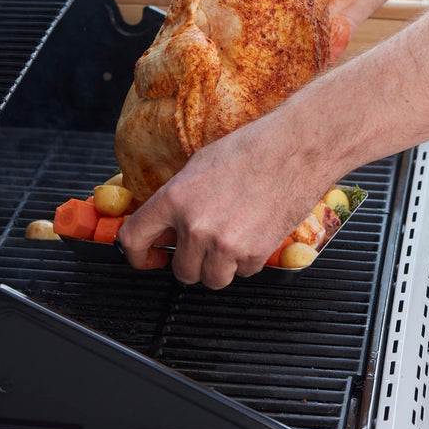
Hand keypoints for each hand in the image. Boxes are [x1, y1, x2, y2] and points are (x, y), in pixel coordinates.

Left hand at [116, 121, 327, 288]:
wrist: (294, 149)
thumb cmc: (252, 149)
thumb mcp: (199, 166)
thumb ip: (177, 200)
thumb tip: (165, 226)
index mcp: (174, 198)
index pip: (134, 240)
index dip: (139, 256)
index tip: (150, 258)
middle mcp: (195, 225)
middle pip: (182, 271)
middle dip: (194, 261)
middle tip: (209, 241)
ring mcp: (224, 243)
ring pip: (212, 279)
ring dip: (222, 266)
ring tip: (235, 237)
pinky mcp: (253, 253)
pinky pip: (243, 272)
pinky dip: (249, 259)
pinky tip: (256, 231)